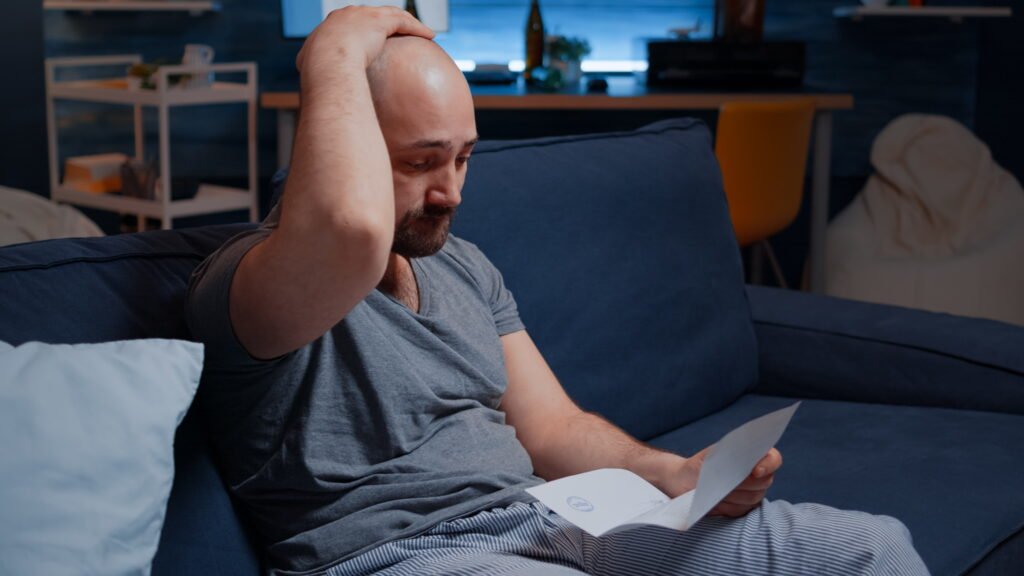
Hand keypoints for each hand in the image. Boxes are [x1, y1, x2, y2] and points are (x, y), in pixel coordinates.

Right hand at [296, 6, 434, 77]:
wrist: (327, 63)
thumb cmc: (318, 73)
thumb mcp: (313, 72)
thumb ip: (318, 75)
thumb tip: (320, 91)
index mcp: (331, 25)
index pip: (351, 23)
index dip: (363, 30)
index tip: (372, 40)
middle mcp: (347, 15)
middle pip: (372, 15)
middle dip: (385, 22)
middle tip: (396, 33)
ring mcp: (364, 15)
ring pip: (391, 14)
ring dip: (407, 22)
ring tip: (420, 32)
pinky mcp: (379, 20)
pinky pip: (403, 21)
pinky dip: (417, 27)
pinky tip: (430, 35)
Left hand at [668, 446, 782, 517]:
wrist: (684, 483)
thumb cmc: (699, 465)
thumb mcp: (711, 456)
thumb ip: (729, 454)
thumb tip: (743, 458)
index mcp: (753, 456)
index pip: (774, 459)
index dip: (769, 465)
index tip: (755, 470)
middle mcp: (757, 476)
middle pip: (765, 482)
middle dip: (744, 482)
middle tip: (724, 481)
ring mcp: (752, 494)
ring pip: (753, 497)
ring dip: (733, 494)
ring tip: (715, 489)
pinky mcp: (743, 509)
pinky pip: (742, 511)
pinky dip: (728, 506)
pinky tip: (715, 501)